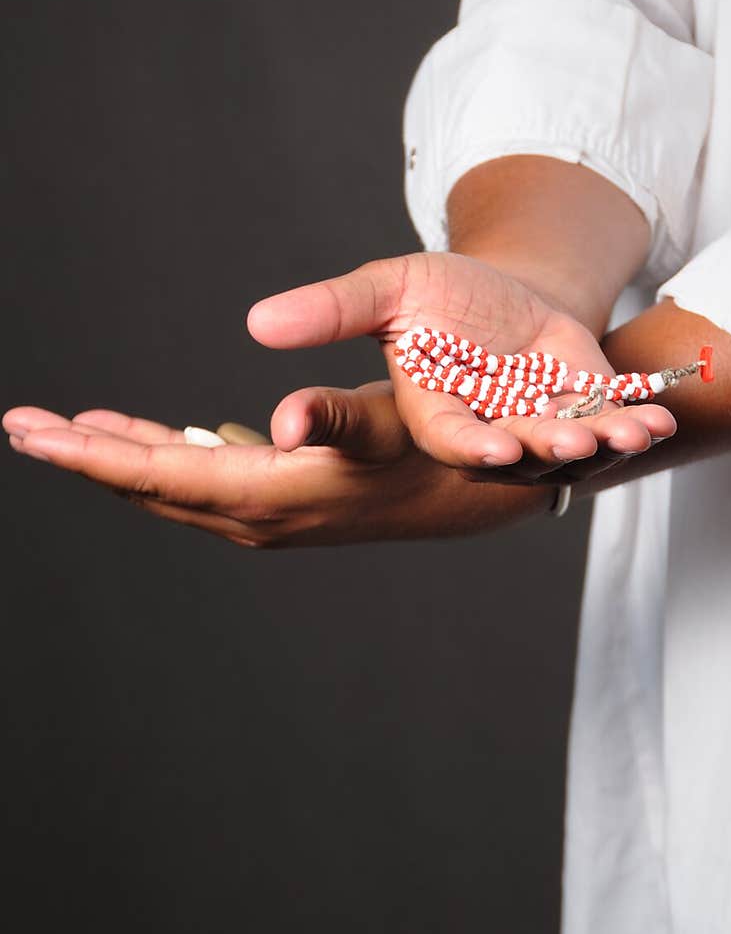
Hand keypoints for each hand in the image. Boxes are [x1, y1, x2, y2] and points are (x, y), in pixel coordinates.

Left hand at [3, 384, 548, 547]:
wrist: (480, 488)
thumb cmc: (438, 447)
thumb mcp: (388, 427)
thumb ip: (330, 419)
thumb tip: (273, 420)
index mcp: (271, 495)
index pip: (158, 476)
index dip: (90, 453)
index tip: (30, 431)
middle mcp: (259, 514)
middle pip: (149, 484)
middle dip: (83, 454)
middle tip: (18, 423)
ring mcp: (268, 513)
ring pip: (171, 484)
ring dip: (116, 455)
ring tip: (64, 427)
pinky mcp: (281, 500)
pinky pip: (202, 480)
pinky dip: (164, 455)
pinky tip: (152, 434)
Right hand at [249, 250, 675, 483]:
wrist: (502, 297)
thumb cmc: (438, 297)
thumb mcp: (387, 289)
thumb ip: (331, 310)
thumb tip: (256, 322)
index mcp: (437, 409)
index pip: (447, 435)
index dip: (467, 442)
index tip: (487, 447)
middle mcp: (491, 427)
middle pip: (518, 446)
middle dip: (545, 444)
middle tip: (571, 442)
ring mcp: (541, 422)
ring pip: (572, 441)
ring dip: (602, 441)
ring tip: (631, 434)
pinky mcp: (587, 408)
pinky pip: (614, 420)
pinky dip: (639, 419)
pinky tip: (665, 416)